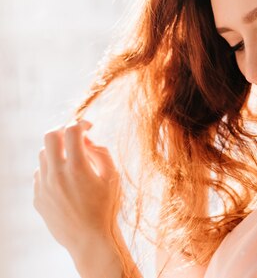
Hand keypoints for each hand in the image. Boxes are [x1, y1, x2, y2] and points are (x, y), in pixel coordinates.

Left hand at [33, 119, 121, 258]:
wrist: (90, 239)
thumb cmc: (106, 207)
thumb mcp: (112, 177)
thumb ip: (101, 153)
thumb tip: (87, 141)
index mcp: (77, 168)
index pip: (72, 131)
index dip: (82, 123)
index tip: (89, 126)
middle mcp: (56, 175)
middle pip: (49, 136)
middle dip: (63, 131)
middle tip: (75, 136)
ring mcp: (43, 187)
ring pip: (43, 155)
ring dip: (57, 151)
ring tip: (72, 159)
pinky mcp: (38, 198)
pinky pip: (39, 174)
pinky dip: (51, 169)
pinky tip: (65, 179)